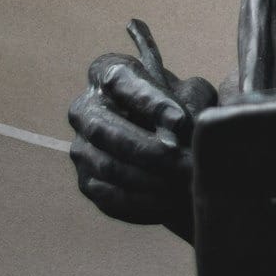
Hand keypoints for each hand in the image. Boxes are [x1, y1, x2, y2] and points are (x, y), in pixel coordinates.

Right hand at [67, 19, 216, 239]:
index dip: (150, 102)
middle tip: (186, 166)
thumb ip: (189, 102)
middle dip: (150, 151)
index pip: (119, 81)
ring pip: (108, 167)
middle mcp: (85, 108)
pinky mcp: (88, 181)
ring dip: (150, 181)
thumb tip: (176, 128)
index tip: (181, 122)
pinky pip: (110, 196)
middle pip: (105, 130)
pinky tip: (172, 203)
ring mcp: (81, 147)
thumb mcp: (194, 95)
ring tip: (185, 187)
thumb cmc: (183, 108)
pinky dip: (143, 202)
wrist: (173, 142)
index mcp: (108, 72)